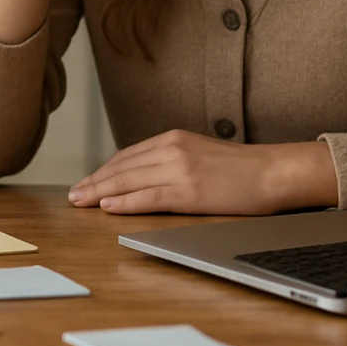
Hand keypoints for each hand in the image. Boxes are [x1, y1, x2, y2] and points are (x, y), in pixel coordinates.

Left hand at [67, 131, 337, 214]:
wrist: (273, 171)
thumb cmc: (241, 168)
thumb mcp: (199, 152)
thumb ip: (172, 158)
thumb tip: (145, 174)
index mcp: (173, 139)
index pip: (127, 155)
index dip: (103, 170)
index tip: (86, 181)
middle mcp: (171, 149)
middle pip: (121, 167)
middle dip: (94, 181)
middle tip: (73, 194)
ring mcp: (178, 169)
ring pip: (128, 181)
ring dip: (100, 192)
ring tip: (81, 201)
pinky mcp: (188, 190)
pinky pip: (147, 197)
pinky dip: (124, 202)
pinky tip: (108, 207)